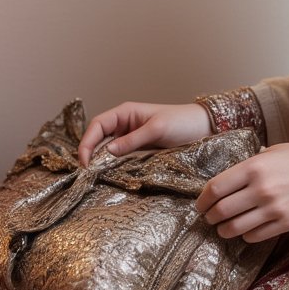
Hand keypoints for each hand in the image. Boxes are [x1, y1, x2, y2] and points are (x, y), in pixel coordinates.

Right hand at [78, 101, 211, 165]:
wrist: (203, 128)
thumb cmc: (181, 122)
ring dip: (100, 161)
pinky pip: (120, 157)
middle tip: (87, 174)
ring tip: (95, 177)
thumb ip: (132, 140)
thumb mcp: (157, 129)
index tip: (85, 161)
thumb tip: (107, 152)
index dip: (87, 142)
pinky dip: (112, 165)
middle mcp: (124, 124)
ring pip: (107, 149)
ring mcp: (131, 138)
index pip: (97, 125)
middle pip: (99, 137)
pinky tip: (110, 175)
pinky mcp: (139, 150)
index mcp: (125, 113)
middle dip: (90, 153)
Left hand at [196, 143, 288, 242]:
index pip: (216, 187)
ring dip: (224, 230)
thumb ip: (253, 163)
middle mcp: (260, 188)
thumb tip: (236, 175)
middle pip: (222, 209)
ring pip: (236, 227)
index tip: (200, 205)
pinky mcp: (285, 223)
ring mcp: (272, 208)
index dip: (203, 199)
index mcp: (254, 167)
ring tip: (223, 229)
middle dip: (211, 216)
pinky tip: (245, 233)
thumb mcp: (276, 151)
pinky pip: (256, 235)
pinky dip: (246, 236)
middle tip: (209, 218)